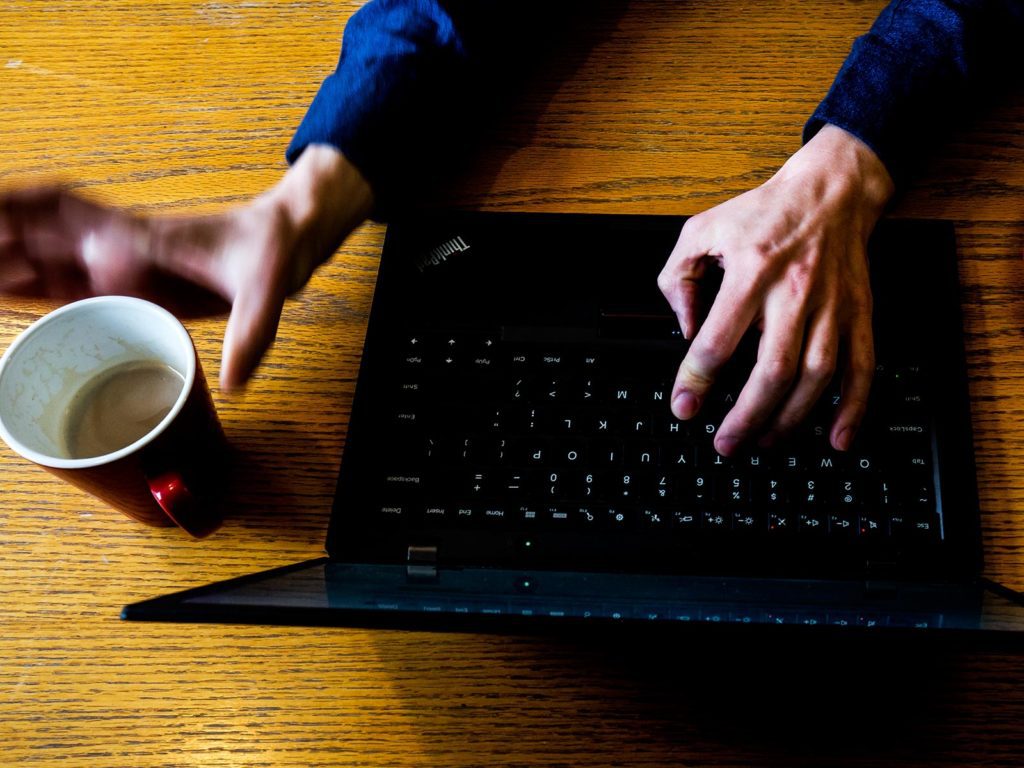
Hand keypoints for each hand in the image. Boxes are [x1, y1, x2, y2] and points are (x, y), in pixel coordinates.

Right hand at [0, 144, 372, 389]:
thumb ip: (250, 333)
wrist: (287, 240)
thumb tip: (234, 381)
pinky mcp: (133, 284)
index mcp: (140, 236)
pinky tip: (9, 292)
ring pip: (46, 261)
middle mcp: (120, 246)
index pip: (61, 212)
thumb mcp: (268, 290)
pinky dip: (33, 287)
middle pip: (39, 238)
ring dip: (7, 265)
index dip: (17, 208)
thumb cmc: (272, 251)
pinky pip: (71, 286)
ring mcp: (122, 265)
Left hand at [658, 124, 893, 454]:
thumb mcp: (701, 230)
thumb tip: (684, 328)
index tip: (684, 407)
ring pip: (816, 377)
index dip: (696, 381)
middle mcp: (794, 292)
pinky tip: (837, 438)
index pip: (718, 340)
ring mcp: (832, 307)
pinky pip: (862, 368)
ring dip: (790, 420)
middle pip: (772, 370)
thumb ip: (678, 279)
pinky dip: (852, 408)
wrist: (831, 190)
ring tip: (764, 443)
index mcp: (751, 271)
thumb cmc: (763, 213)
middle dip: (746, 417)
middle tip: (725, 444)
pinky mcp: (859, 314)